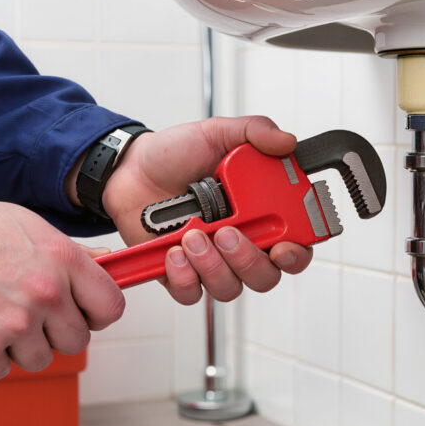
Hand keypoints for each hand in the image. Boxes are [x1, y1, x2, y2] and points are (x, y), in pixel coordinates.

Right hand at [0, 197, 123, 379]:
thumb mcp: (29, 226)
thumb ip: (70, 253)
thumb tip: (105, 263)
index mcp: (62, 260)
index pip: (110, 306)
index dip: (96, 314)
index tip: (83, 313)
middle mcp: (45, 292)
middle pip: (77, 341)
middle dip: (56, 333)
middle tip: (30, 316)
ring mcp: (15, 323)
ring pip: (39, 359)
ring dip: (20, 347)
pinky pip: (1, 370)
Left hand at [94, 116, 313, 303]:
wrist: (129, 170)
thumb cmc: (175, 155)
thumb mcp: (216, 133)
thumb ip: (254, 131)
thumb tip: (286, 141)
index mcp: (260, 212)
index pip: (295, 245)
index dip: (295, 254)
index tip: (283, 247)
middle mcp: (241, 242)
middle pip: (265, 276)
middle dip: (248, 260)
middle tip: (228, 233)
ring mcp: (212, 261)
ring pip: (230, 288)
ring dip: (213, 266)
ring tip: (192, 235)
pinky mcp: (181, 275)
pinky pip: (192, 294)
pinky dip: (184, 278)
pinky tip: (174, 252)